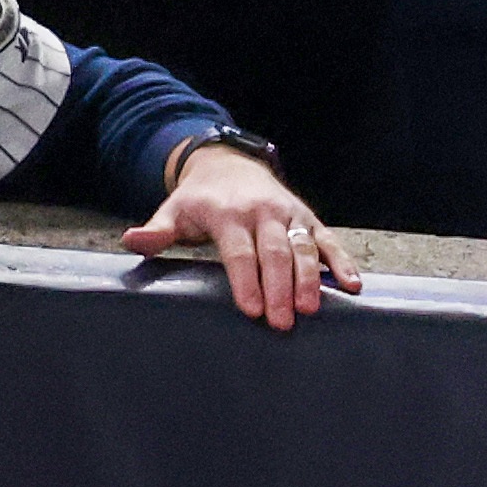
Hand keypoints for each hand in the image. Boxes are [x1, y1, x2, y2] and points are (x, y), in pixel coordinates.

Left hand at [127, 145, 362, 330]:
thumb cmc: (200, 200)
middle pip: (274, 253)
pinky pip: (329, 242)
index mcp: (228, 213)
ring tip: (311, 309)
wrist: (230, 165)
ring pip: (303, 249)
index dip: (246, 280)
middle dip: (279, 288)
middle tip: (282, 322)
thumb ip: (157, 230)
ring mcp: (290, 215)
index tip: (252, 309)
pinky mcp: (309, 220)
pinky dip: (343, 263)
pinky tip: (353, 286)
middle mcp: (263, 212)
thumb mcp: (174, 211)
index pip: (239, 251)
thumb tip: (133, 240)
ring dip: (310, 280)